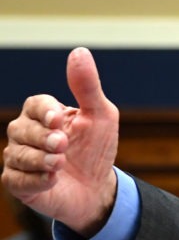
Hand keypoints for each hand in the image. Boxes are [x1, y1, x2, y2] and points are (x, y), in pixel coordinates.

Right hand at [2, 47, 119, 235]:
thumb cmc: (96, 149)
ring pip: (17, 155)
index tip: (58, 119)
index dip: (44, 112)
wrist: (97, 188)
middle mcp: (26, 134)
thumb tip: (79, 51)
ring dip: (40, 160)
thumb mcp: (101, 116)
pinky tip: (52, 181)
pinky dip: (35, 180)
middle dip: (43, 138)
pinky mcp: (18, 183)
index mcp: (44, 114)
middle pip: (21, 129)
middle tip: (63, 145)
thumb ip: (88, 87)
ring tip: (61, 164)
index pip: (35, 105)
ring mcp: (19, 158)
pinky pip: (16, 179)